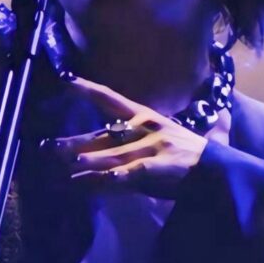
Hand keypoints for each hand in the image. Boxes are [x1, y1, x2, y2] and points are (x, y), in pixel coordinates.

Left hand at [46, 74, 219, 198]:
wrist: (215, 169)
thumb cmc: (185, 154)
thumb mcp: (158, 139)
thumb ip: (128, 145)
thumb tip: (93, 153)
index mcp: (145, 116)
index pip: (112, 99)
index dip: (89, 89)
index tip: (67, 80)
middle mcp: (144, 128)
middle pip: (103, 134)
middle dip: (75, 141)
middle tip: (47, 146)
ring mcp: (150, 148)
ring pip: (110, 154)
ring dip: (87, 160)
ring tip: (64, 162)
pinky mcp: (155, 168)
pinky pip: (125, 174)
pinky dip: (106, 179)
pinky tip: (91, 182)